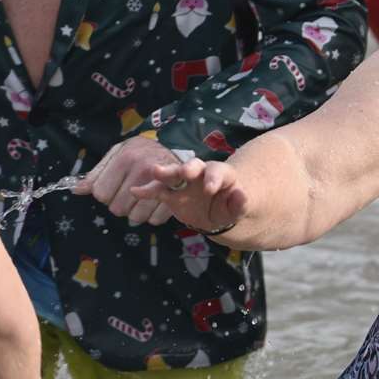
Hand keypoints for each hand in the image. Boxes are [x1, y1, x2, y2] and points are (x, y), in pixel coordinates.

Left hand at [73, 136, 180, 224]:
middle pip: (117, 208)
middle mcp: (143, 170)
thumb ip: (97, 172)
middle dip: (120, 203)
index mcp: (126, 158)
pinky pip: (154, 220)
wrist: (178, 146)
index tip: (115, 185)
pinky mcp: (175, 196)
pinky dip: (152, 215)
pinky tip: (154, 202)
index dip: (105, 192)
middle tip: (129, 192)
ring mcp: (161, 184)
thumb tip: (77, 190)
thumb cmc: (142, 151)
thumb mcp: (118, 153)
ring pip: (135, 217)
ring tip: (142, 198)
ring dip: (135, 211)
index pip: (101, 194)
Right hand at [129, 157, 246, 235]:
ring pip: (174, 174)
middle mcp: (201, 174)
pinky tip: (136, 191)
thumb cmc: (229, 207)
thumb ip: (240, 203)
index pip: (218, 172)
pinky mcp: (171, 194)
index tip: (210, 188)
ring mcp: (184, 183)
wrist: (215, 212)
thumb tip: (242, 195)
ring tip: (155, 172)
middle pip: (194, 166)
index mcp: (221, 175)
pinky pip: (158, 191)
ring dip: (165, 173)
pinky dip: (147, 190)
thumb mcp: (238, 208)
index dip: (214, 178)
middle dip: (188, 168)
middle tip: (184, 172)